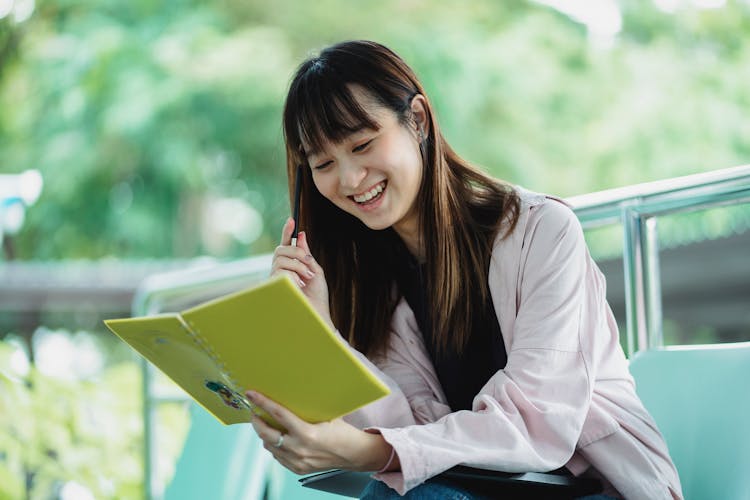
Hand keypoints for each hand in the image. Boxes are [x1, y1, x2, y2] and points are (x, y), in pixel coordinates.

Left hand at [246, 390, 394, 474]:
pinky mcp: (297, 469)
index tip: (251, 394)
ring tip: (263, 424)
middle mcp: (299, 449)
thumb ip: (307, 409)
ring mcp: (297, 461)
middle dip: (256, 421)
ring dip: (264, 434)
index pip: (278, 414)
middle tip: (253, 412)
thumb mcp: (326, 415)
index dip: (262, 403)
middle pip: (266, 434)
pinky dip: (274, 446)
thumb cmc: (342, 431)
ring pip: (269, 446)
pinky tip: (276, 438)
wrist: (354, 454)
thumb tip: (291, 391)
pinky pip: (277, 456)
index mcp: (307, 433)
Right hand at [271, 218, 332, 329]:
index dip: (287, 231)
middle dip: (297, 252)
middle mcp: (280, 270)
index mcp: (291, 265)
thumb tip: (301, 235)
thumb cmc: (317, 296)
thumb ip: (306, 254)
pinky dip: (293, 276)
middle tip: (309, 262)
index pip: (286, 245)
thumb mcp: (315, 270)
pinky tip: (298, 286)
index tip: (292, 219)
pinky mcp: (274, 286)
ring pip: (281, 259)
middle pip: (281, 249)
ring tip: (307, 278)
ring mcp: (275, 278)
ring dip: (298, 266)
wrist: (316, 312)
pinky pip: (280, 271)